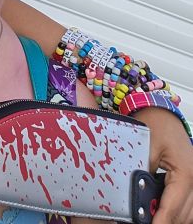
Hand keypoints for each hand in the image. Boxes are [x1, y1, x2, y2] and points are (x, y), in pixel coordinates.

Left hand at [134, 108, 192, 223]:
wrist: (162, 111)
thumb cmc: (155, 123)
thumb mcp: (145, 146)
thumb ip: (143, 172)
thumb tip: (136, 195)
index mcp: (186, 173)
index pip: (173, 207)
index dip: (161, 220)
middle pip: (183, 214)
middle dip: (166, 221)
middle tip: (148, 223)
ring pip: (189, 213)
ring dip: (173, 218)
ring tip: (154, 219)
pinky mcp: (191, 179)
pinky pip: (189, 205)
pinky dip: (178, 211)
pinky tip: (163, 212)